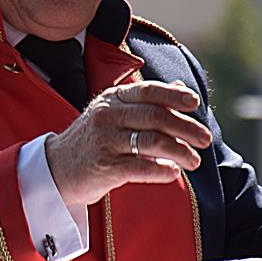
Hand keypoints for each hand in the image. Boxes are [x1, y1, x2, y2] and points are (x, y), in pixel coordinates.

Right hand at [43, 81, 213, 206]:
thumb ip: (146, 101)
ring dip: (179, 151)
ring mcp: (105, 140)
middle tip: (205, 139)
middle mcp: (108, 115)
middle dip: (186, 127)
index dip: (174, 96)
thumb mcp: (115, 113)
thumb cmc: (94, 140)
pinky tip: (173, 173)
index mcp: (113, 98)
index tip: (195, 103)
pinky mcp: (103, 166)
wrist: (56, 168)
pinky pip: (139, 167)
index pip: (149, 91)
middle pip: (155, 117)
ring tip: (194, 160)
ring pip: (151, 141)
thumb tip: (181, 87)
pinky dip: (161, 170)